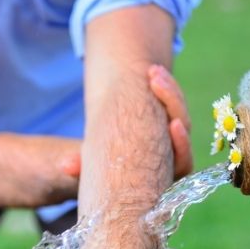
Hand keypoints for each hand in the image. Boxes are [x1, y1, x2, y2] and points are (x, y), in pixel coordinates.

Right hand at [57, 65, 191, 179]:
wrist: (100, 158)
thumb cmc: (95, 173)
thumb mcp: (87, 169)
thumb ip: (79, 168)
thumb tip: (66, 165)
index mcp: (161, 177)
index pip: (183, 164)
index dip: (182, 145)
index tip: (173, 124)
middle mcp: (171, 157)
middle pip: (183, 129)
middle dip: (173, 103)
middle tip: (155, 82)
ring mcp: (170, 137)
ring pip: (179, 112)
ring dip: (168, 90)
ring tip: (152, 71)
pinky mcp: (165, 120)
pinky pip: (171, 102)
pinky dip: (164, 86)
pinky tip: (152, 72)